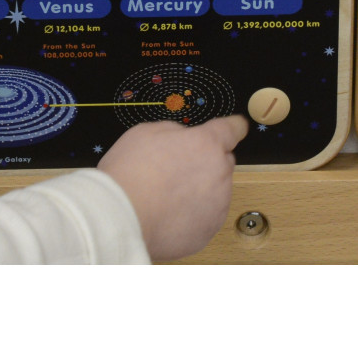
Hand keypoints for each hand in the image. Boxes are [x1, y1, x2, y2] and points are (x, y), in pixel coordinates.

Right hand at [97, 114, 248, 260]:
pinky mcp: (208, 232)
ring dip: (198, 190)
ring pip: (215, 192)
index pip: (231, 129)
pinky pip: (204, 217)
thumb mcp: (146, 132)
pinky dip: (191, 214)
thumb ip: (174, 131)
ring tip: (165, 194)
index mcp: (206, 144)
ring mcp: (217, 206)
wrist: (122, 216)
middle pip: (222, 162)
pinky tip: (166, 213)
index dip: (233, 126)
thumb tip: (182, 139)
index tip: (236, 126)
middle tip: (175, 167)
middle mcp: (219, 174)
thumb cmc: (130, 171)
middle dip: (205, 162)